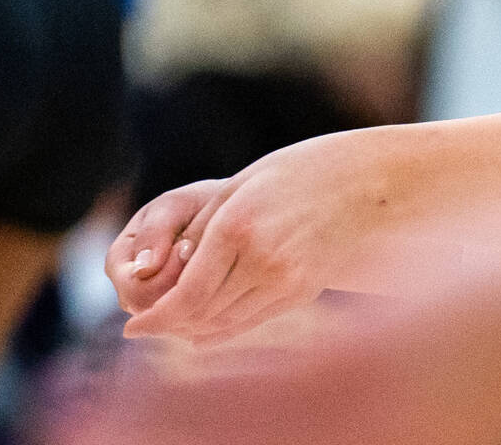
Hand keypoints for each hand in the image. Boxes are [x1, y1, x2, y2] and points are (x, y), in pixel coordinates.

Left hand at [115, 126, 428, 344]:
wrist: (367, 183)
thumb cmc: (299, 172)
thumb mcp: (243, 185)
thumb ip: (204, 225)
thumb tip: (166, 267)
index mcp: (239, 225)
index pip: (187, 294)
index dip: (156, 318)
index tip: (133, 326)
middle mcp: (262, 259)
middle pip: (203, 314)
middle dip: (170, 323)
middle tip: (145, 323)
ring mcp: (287, 280)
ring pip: (227, 322)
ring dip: (195, 328)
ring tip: (172, 323)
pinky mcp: (303, 292)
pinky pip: (254, 320)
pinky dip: (225, 328)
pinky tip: (208, 325)